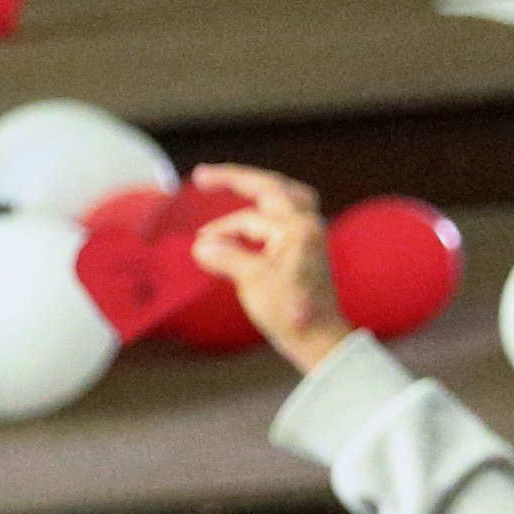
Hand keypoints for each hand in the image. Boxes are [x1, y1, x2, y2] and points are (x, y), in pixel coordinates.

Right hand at [187, 164, 345, 372]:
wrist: (319, 338)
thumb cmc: (291, 311)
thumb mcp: (253, 281)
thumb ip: (226, 256)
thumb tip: (201, 245)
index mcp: (297, 228)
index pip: (248, 216)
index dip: (218, 228)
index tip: (193, 234)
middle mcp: (307, 224)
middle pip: (272, 188)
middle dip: (238, 180)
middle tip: (205, 176)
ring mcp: (308, 236)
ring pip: (282, 199)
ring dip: (255, 193)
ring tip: (229, 188)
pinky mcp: (305, 249)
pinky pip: (280, 219)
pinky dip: (258, 216)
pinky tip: (241, 227)